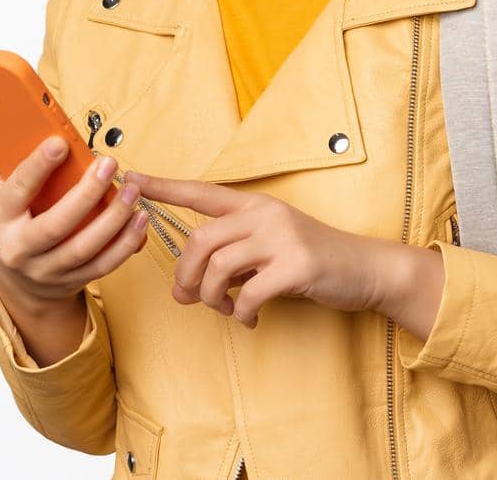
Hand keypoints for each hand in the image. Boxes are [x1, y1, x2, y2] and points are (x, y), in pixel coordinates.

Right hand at [0, 120, 148, 310]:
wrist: (21, 280)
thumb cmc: (10, 222)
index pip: (17, 191)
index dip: (37, 167)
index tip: (60, 142)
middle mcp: (19, 249)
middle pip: (54, 226)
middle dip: (85, 194)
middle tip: (109, 163)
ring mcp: (47, 269)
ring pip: (83, 248)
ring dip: (113, 219)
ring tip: (132, 190)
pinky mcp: (73, 280)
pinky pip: (104, 264)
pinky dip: (125, 243)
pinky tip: (139, 218)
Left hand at [123, 170, 387, 328]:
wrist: (365, 269)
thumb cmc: (311, 261)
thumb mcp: (268, 250)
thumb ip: (229, 260)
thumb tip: (184, 289)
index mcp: (255, 205)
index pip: (201, 192)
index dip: (164, 186)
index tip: (131, 177)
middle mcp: (265, 214)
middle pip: (200, 240)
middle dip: (186, 274)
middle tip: (190, 298)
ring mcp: (281, 238)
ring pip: (218, 267)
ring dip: (212, 298)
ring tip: (224, 310)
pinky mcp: (296, 265)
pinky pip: (248, 293)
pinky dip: (241, 313)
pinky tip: (250, 319)